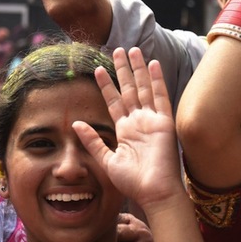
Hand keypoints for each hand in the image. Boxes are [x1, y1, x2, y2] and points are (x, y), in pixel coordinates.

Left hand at [73, 48, 181, 211]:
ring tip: (133, 50)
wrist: (154, 191)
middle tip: (118, 49)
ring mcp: (153, 120)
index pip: (114, 102)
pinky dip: (157, 80)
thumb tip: (76, 124)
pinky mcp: (164, 122)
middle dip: (123, 70)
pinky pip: (160, 96)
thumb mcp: (106, 160)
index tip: (99, 68)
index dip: (107, 85)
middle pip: (130, 90)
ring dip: (138, 69)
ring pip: (144, 88)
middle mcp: (139, 122)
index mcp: (125, 131)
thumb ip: (93, 141)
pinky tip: (153, 64)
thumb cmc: (133, 182)